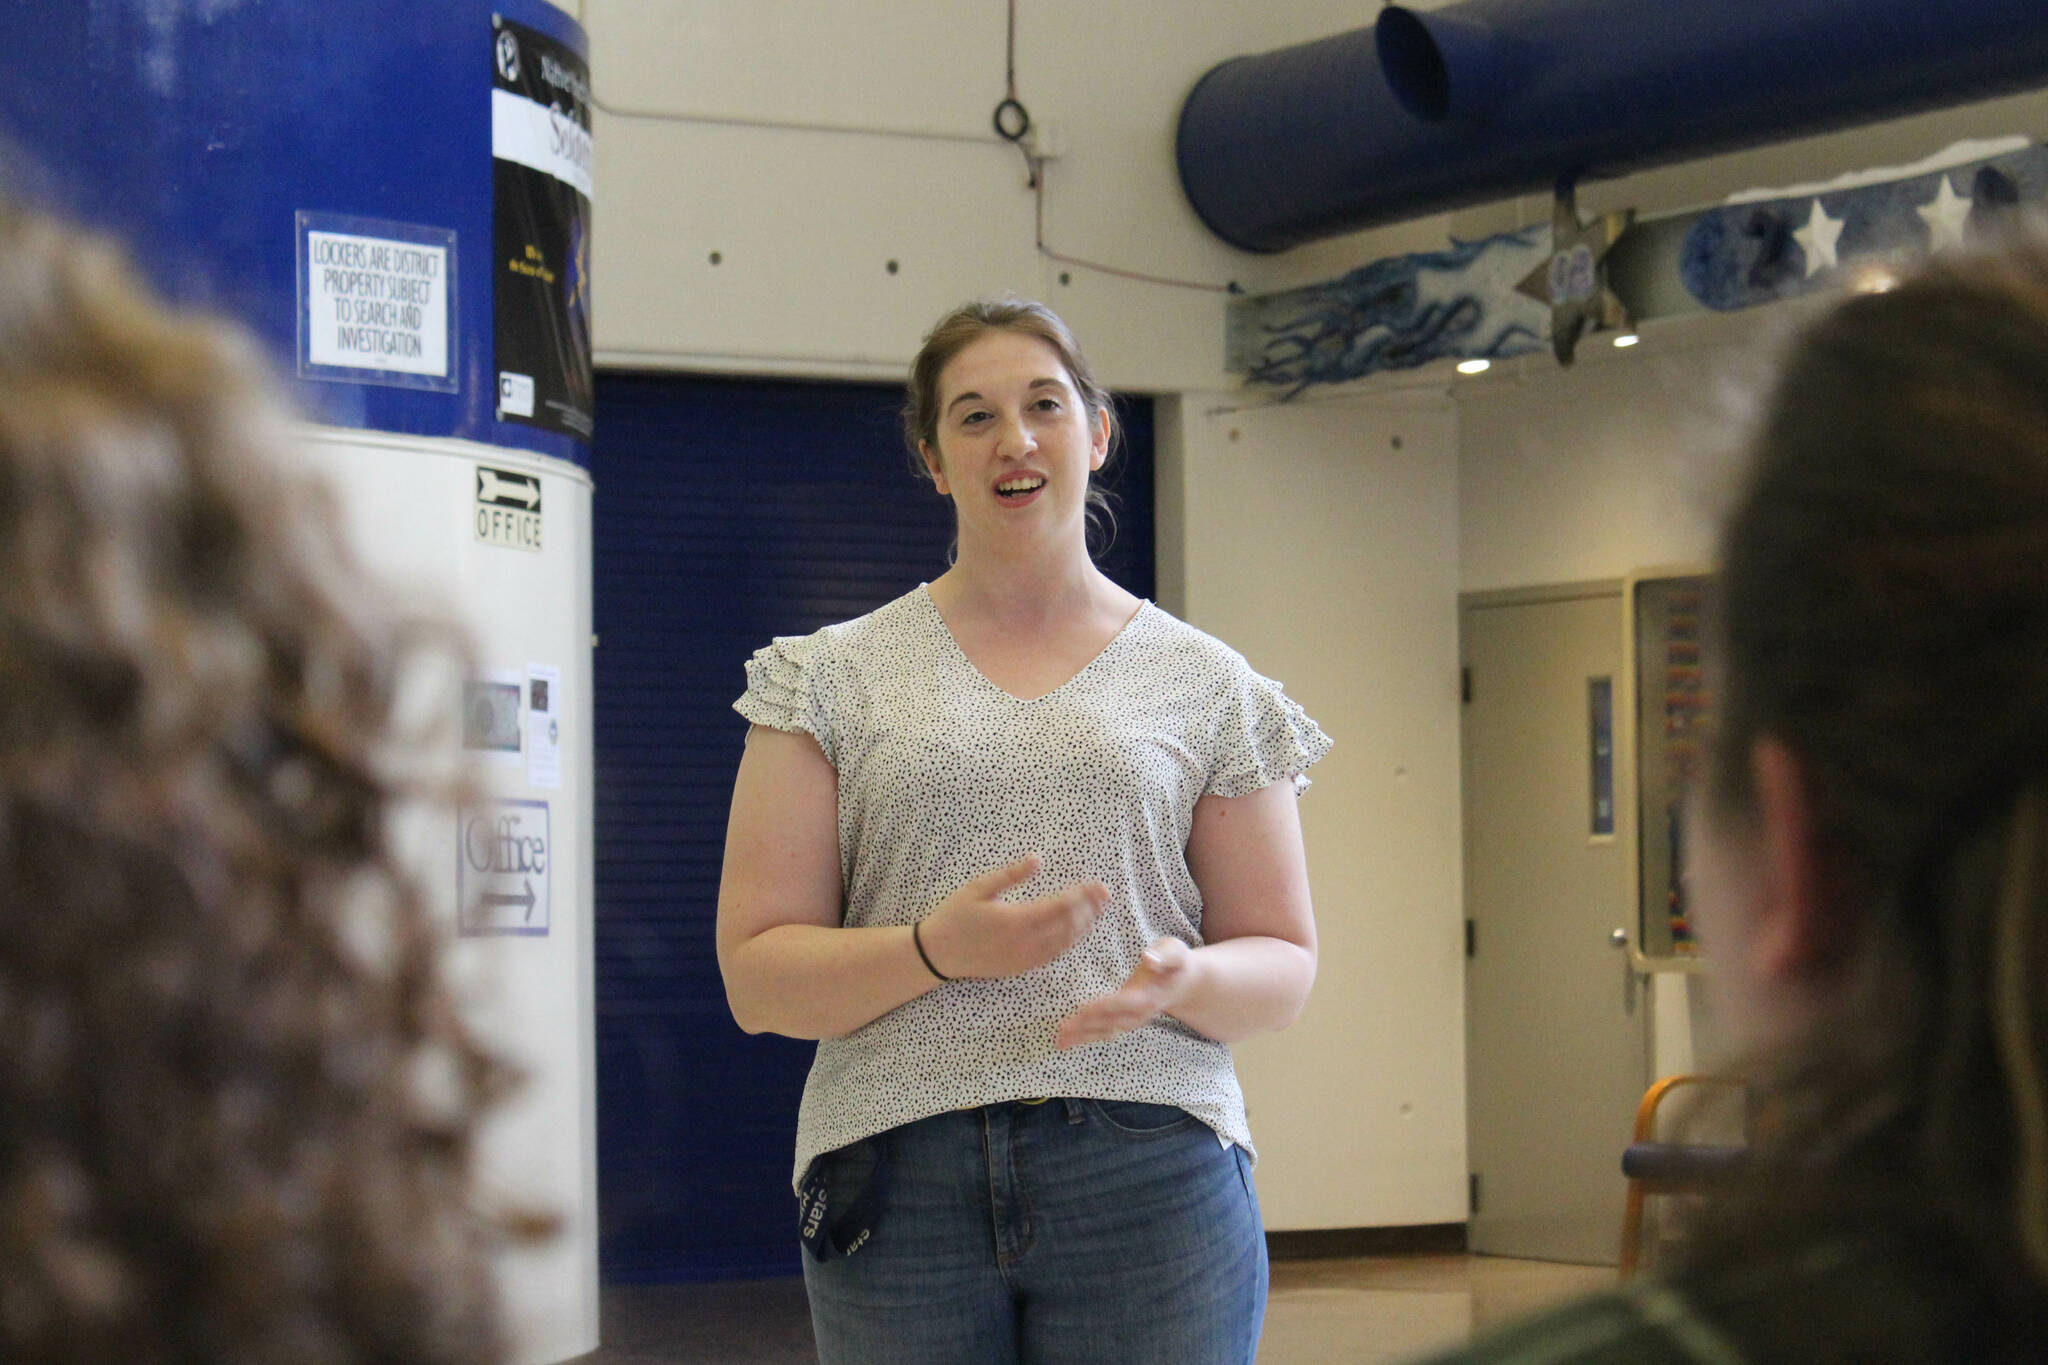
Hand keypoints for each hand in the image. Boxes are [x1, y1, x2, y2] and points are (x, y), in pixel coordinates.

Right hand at [918, 856, 1106, 980]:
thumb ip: (1009, 875)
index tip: (1097, 885)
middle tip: (1105, 895)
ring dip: (1084, 926)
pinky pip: (1053, 955)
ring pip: (1065, 942)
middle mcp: (1025, 943)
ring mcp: (1024, 958)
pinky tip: (1077, 931)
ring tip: (1098, 911)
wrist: (937, 954)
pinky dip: (1070, 942)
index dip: (1082, 895)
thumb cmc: (954, 916)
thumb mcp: (978, 888)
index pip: (1060, 906)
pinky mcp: (1021, 968)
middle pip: (1069, 925)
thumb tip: (1037, 860)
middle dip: (1090, 909)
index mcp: (1016, 920)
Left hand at [1055, 936, 1193, 1048]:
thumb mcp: (1175, 951)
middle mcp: (1138, 1013)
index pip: (1121, 1003)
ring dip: (1082, 1037)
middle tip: (1060, 1032)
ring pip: (1104, 1031)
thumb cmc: (1176, 963)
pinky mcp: (1125, 1021)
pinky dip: (1086, 1037)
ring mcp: (1132, 1020)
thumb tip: (1148, 959)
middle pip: (1108, 1022)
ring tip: (1059, 1042)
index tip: (1082, 1010)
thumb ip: (1164, 955)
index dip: (1102, 1007)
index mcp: (1147, 996)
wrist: (1185, 983)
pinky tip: (1068, 1040)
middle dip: (1084, 1027)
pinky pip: (1104, 1032)